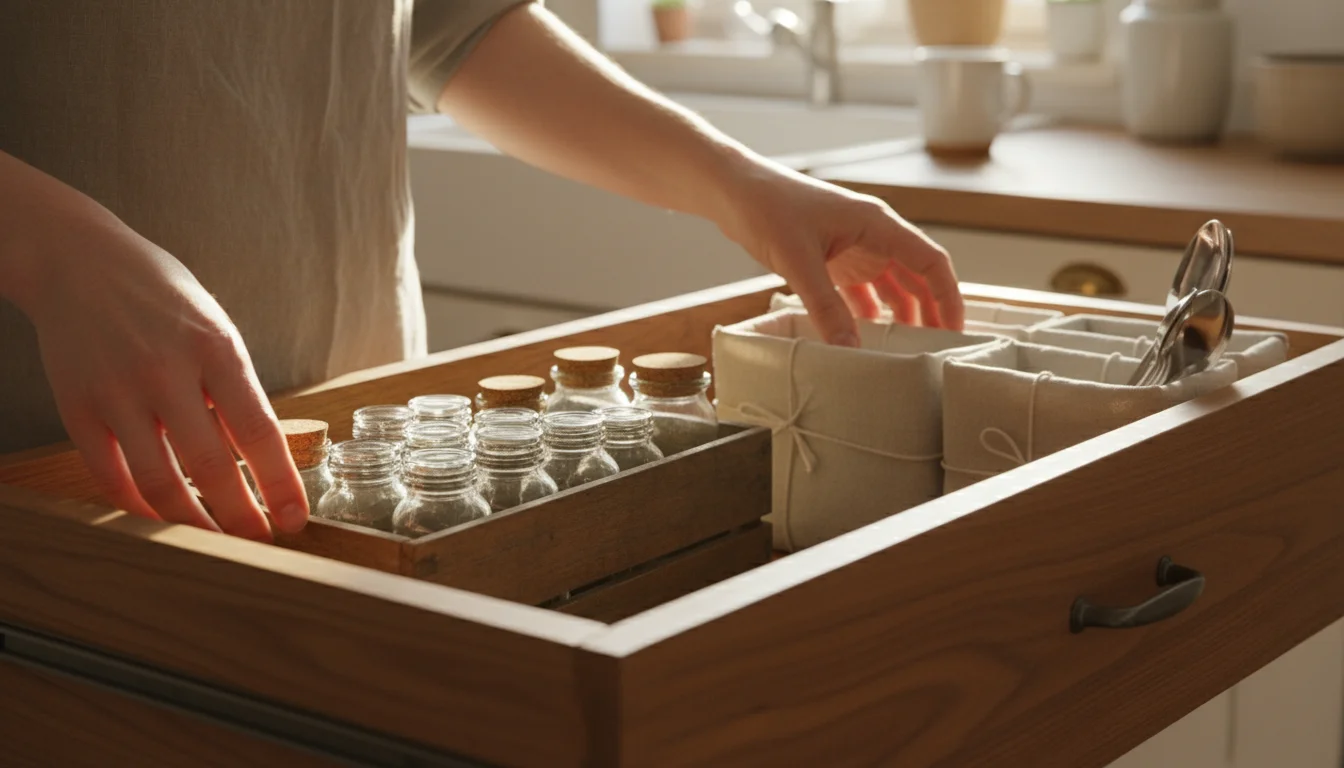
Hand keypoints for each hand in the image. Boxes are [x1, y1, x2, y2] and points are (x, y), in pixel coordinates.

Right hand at [15, 199, 308, 539]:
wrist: (79, 261)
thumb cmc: (163, 298)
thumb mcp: (216, 329)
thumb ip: (234, 390)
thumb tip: (260, 457)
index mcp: (215, 348)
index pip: (258, 431)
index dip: (280, 483)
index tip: (295, 518)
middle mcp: (166, 371)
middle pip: (210, 466)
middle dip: (241, 517)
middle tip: (259, 540)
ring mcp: (117, 392)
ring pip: (159, 482)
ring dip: (193, 524)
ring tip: (216, 541)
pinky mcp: (77, 407)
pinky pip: (112, 475)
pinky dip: (139, 506)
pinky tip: (162, 518)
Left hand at [718, 164, 963, 345]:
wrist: (734, 191)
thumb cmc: (768, 207)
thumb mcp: (798, 261)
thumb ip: (825, 307)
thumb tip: (849, 349)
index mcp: (876, 223)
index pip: (930, 261)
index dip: (948, 296)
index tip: (955, 329)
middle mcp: (872, 235)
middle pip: (916, 277)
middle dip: (930, 311)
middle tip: (938, 350)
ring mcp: (853, 248)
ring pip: (891, 286)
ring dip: (901, 316)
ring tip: (907, 350)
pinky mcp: (833, 259)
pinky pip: (861, 292)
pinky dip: (868, 314)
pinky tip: (867, 338)